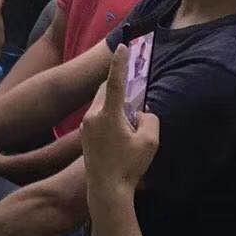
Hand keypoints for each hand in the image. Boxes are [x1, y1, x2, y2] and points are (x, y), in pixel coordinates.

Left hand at [82, 45, 160, 194]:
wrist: (105, 189)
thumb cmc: (128, 166)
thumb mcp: (149, 142)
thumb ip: (149, 119)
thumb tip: (143, 113)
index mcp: (108, 114)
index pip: (115, 82)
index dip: (119, 63)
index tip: (122, 46)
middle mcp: (93, 116)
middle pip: (107, 91)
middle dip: (120, 87)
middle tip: (134, 89)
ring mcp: (87, 126)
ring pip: (102, 103)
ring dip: (116, 103)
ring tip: (131, 120)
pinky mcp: (86, 135)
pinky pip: (99, 116)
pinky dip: (111, 115)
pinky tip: (122, 132)